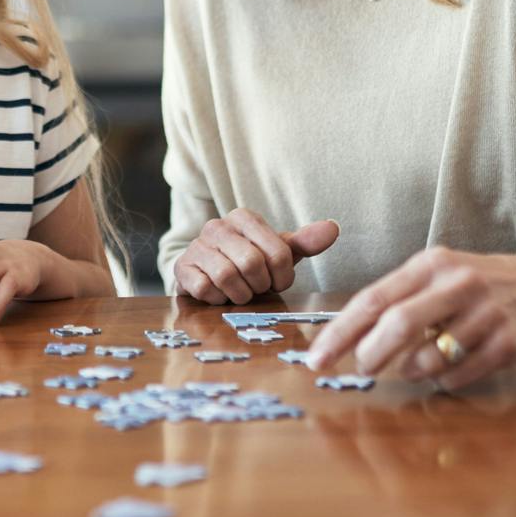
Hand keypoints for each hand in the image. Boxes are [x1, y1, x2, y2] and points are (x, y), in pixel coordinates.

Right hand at [173, 211, 339, 304]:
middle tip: (256, 288)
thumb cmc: (248, 263)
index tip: (276, 281)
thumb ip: (305, 242)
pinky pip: (205, 289)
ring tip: (239, 292)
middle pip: (252, 263)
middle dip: (259, 286)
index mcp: (244, 217)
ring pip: (227, 276)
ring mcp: (196, 246)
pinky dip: (218, 299)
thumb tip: (333, 227)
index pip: (278, 252)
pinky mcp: (182, 268)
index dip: (283, 276)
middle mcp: (217, 226)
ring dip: (239, 294)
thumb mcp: (278, 252)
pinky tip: (219, 294)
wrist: (207, 275)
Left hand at [304, 246, 515, 390]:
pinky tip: (445, 371)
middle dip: (369, 354)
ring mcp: (484, 313)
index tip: (317, 357)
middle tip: (359, 370)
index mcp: (431, 264)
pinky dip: (443, 380)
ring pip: (429, 356)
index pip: (373, 299)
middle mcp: (456, 284)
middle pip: (397, 324)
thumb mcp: (442, 273)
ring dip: (409, 370)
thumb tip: (351, 333)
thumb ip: (401, 296)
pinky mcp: (507, 342)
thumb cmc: (484, 282)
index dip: (340, 332)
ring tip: (410, 367)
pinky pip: (459, 374)